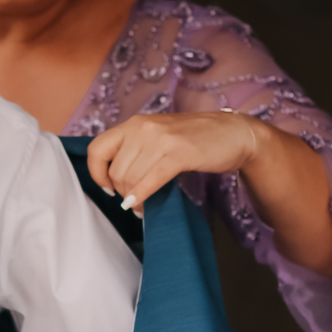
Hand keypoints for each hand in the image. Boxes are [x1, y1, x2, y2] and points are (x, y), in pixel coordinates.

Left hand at [86, 110, 259, 214]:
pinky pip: (151, 180)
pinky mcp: (179, 153)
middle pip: (115, 170)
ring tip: (143, 207)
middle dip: (121, 193)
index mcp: (134, 124)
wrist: (233, 133)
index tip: (108, 189)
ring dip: (134, 200)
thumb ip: (135, 151)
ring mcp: (161, 139)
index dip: (97, 174)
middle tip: (134, 203)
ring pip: (130, 178)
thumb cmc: (195, 140)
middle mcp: (143, 127)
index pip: (97, 149)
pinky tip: (141, 206)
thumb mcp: (157, 138)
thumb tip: (113, 181)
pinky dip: (142, 196)